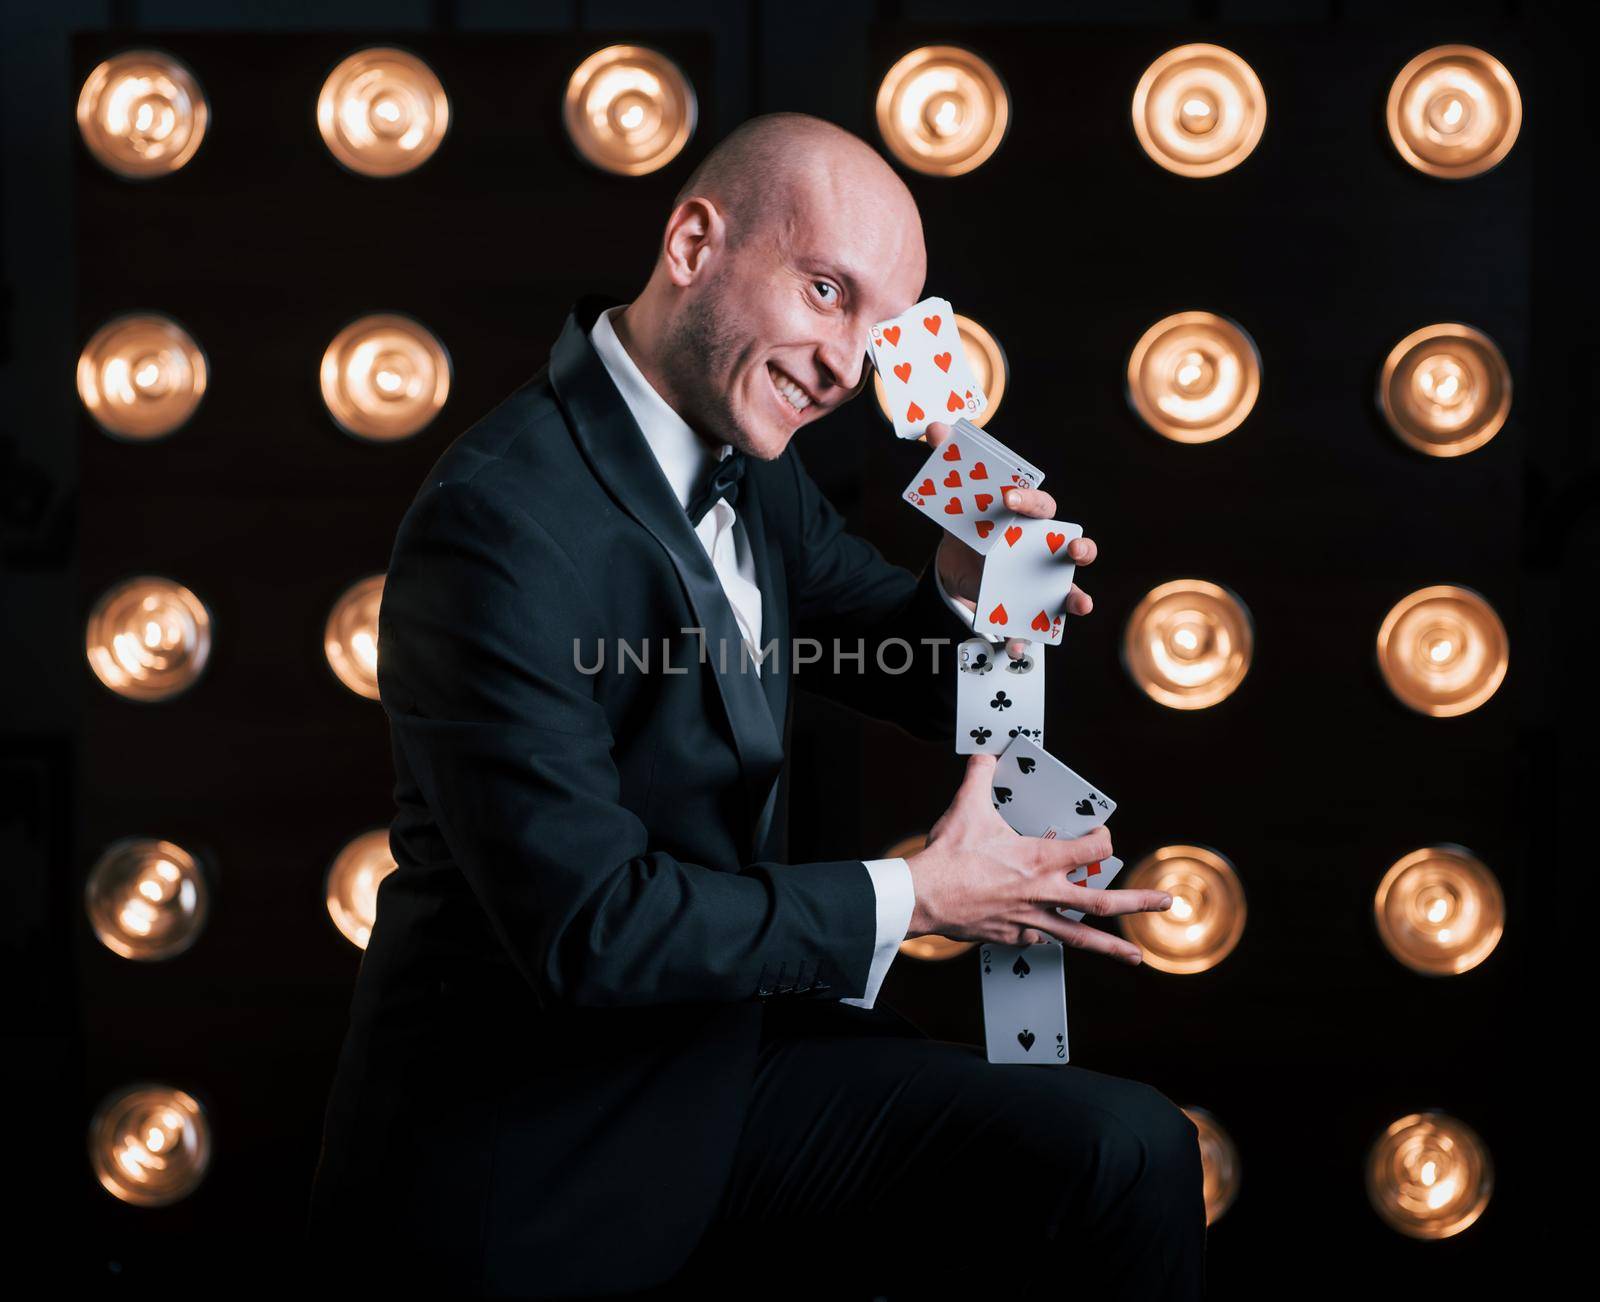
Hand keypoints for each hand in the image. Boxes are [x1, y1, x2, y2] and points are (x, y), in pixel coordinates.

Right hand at [904, 753, 1171, 963]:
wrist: (923, 897)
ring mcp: (1031, 919)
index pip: (1092, 849)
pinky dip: (1047, 936)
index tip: (1102, 834)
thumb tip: (984, 752)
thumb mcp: (967, 807)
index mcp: (1041, 859)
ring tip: (1135, 956)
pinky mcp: (1012, 936)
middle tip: (1165, 902)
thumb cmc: (948, 855)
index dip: (1102, 838)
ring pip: (1080, 936)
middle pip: (1102, 901)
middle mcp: (1044, 893)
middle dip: (1138, 902)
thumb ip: (980, 776)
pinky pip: (1039, 938)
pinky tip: (1050, 936)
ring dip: (1111, 947)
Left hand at [926, 420, 1096, 659]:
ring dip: (1077, 598)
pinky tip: (1013, 646)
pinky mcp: (1029, 610)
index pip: (1040, 505)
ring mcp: (1042, 582)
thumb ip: (948, 462)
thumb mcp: (958, 499)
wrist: (960, 567)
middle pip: (1075, 548)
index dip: (1028, 500)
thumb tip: (933, 427)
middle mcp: (1046, 550)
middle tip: (1074, 551)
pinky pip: (1034, 628)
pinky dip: (1024, 639)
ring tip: (1080, 603)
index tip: (1007, 498)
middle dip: (1080, 549)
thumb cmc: (974, 524)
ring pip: (1069, 591)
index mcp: (1031, 519)